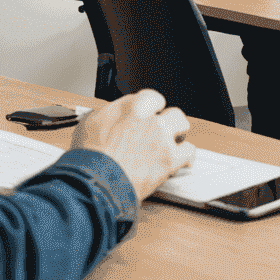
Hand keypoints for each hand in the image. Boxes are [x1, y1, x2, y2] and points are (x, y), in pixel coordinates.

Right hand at [70, 88, 194, 200]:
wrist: (94, 180)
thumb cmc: (89, 156)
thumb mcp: (90, 123)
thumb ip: (107, 116)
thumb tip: (109, 118)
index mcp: (133, 106)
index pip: (152, 98)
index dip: (150, 108)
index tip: (148, 114)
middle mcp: (151, 119)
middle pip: (172, 111)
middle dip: (168, 120)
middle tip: (161, 129)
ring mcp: (162, 139)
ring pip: (183, 126)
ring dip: (178, 134)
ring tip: (172, 142)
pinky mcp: (169, 160)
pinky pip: (189, 153)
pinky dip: (186, 156)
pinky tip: (181, 160)